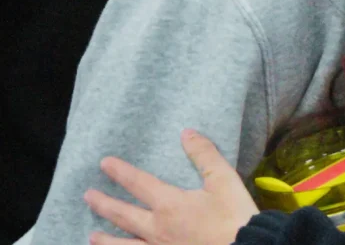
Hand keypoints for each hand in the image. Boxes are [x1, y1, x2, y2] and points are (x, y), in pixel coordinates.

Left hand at [84, 129, 257, 244]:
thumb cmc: (234, 216)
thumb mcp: (224, 180)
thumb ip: (204, 155)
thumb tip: (186, 133)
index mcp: (169, 204)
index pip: (138, 183)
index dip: (120, 171)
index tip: (104, 163)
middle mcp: (156, 228)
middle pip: (123, 215)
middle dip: (104, 204)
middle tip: (88, 195)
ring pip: (124, 244)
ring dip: (106, 239)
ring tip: (92, 235)